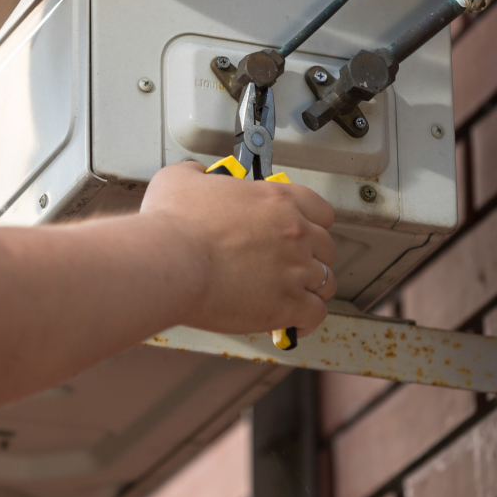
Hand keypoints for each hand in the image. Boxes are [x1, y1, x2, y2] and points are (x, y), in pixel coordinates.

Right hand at [141, 162, 337, 337]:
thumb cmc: (173, 223)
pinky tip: (292, 324)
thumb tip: (197, 175)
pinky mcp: (286, 305)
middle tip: (291, 264)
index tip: (301, 229)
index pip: (320, 209)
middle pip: (326, 247)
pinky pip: (315, 315)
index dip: (312, 221)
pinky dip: (306, 321)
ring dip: (310, 289)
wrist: (170, 260)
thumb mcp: (180, 179)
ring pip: (325, 282)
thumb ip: (196, 173)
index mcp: (276, 200)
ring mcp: (294, 270)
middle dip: (312, 257)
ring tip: (292, 295)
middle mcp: (294, 232)